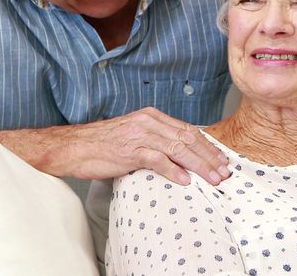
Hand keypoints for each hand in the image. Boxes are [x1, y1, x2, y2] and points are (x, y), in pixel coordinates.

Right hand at [0, 107, 230, 185]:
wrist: (73, 146)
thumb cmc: (102, 145)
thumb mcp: (133, 136)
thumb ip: (155, 141)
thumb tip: (179, 157)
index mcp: (151, 116)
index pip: (187, 130)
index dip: (207, 145)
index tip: (221, 159)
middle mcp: (148, 121)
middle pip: (187, 138)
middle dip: (209, 156)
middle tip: (224, 171)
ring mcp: (139, 134)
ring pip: (177, 148)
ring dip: (198, 165)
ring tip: (212, 178)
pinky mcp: (129, 150)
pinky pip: (156, 159)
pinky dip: (173, 170)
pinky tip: (185, 181)